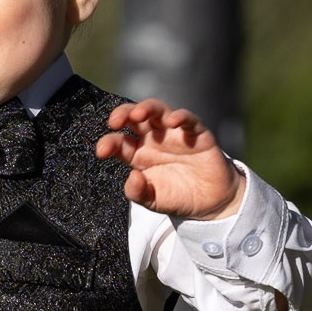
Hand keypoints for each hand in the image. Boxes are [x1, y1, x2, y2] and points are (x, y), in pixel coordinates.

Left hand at [95, 100, 244, 218]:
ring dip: (147, 108)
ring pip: (158, 111)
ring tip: (139, 114)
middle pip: (135, 117)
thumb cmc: (177, 196)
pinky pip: (188, 119)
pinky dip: (181, 116)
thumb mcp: (153, 201)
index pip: (118, 141)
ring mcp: (174, 133)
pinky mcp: (197, 133)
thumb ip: (138, 192)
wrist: (210, 202)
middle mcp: (153, 139)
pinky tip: (173, 121)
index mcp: (137, 153)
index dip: (108, 142)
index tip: (101, 151)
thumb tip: (132, 177)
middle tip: (115, 121)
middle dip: (123, 114)